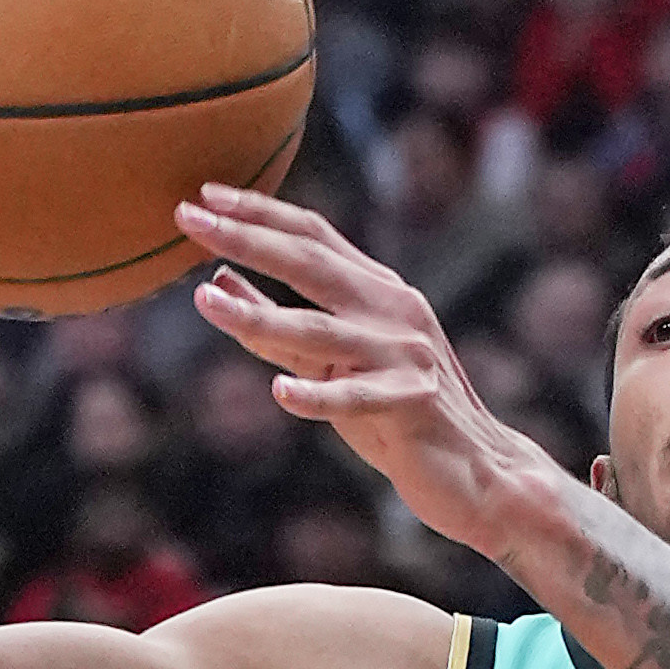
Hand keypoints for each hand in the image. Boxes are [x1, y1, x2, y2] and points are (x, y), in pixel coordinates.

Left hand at [181, 183, 571, 555]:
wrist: (480, 472)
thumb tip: (215, 281)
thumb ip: (278, 328)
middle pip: (313, 264)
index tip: (205, 196)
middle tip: (189, 217)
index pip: (314, 236)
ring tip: (205, 300)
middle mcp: (394, 311)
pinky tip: (280, 393)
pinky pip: (357, 397)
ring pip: (322, 330)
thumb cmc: (399, 419)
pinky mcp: (415, 402)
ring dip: (260, 315)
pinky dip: (318, 396)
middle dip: (248, 238)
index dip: (260, 212)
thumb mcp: (333, 365)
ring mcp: (406, 355)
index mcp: (378, 293)